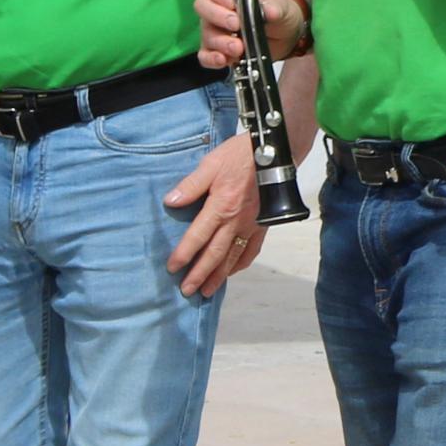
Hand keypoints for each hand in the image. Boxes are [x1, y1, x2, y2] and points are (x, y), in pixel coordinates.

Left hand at [164, 134, 268, 294]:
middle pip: (215, 254)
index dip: (184, 254)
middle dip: (199, 274)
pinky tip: (231, 272)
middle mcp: (236, 221)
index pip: (198, 237)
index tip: (172, 269)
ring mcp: (251, 226)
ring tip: (206, 291)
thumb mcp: (211, 164)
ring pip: (233, 257)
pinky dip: (240, 264)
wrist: (275, 154)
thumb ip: (190, 185)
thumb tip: (170, 202)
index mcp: (221, 207)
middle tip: (187, 291)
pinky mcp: (262, 225)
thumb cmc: (240, 156)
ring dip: (218, 276)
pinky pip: (251, 251)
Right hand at [196, 0, 306, 67]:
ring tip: (238, 47)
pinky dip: (212, 58)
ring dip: (220, 41)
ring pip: (206, 33)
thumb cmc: (278, 12)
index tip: (232, 2)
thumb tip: (270, 11)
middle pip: (202, 7)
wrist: (286, 34)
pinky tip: (223, 60)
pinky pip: (206, 55)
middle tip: (236, 24)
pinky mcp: (218, 50)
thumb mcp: (281, 6)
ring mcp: (215, 29)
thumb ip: (274, 7)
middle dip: (217, 16)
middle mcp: (217, 8)